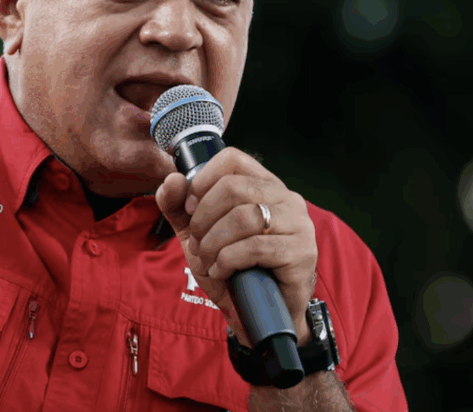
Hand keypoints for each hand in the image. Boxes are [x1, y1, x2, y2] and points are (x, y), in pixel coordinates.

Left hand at [155, 148, 316, 346]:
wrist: (258, 314)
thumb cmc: (231, 267)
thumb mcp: (196, 234)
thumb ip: (178, 206)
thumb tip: (172, 179)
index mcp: (263, 185)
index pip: (232, 159)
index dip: (203, 179)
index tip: (190, 208)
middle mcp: (286, 198)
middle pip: (233, 188)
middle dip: (203, 218)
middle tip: (198, 242)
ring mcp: (298, 224)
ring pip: (243, 217)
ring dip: (214, 242)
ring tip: (208, 259)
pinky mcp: (300, 253)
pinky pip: (254, 247)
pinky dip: (227, 260)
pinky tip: (222, 271)